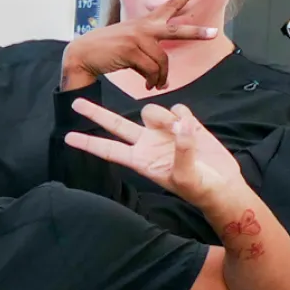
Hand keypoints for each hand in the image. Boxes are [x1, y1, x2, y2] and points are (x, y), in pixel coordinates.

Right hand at [60, 0, 217, 91]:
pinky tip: (149, 86)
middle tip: (213, 34)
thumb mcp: (130, 43)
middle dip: (196, 33)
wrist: (84, 54)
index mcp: (146, 22)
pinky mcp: (131, 51)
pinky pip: (151, 71)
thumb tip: (163, 76)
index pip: (171, 4)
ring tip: (156, 86)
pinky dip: (152, 81)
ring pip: (162, 62)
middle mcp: (145, 27)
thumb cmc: (108, 50)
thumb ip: (148, 51)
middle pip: (177, 31)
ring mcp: (138, 38)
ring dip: (160, 78)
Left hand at [65, 100, 240, 204]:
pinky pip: (178, 108)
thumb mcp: (187, 175)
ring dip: (163, 116)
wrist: (221, 184)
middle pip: (116, 124)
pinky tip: (192, 128)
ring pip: (152, 110)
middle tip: (75, 101)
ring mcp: (164, 132)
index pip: (109, 150)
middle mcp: (147, 144)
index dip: (89, 143)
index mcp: (141, 160)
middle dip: (96, 113)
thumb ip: (182, 150)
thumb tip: (180, 126)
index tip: (67, 138)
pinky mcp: (184, 123)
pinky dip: (184, 116)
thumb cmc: (199, 188)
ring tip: (182, 131)